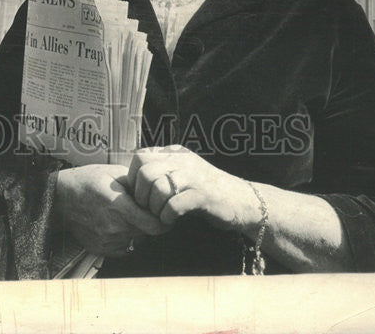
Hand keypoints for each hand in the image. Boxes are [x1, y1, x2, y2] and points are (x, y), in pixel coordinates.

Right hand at [54, 162, 171, 256]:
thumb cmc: (88, 180)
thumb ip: (137, 183)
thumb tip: (156, 190)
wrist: (61, 198)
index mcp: (119, 207)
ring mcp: (108, 241)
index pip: (154, 225)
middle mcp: (115, 228)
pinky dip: (126, 237)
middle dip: (149, 221)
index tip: (165, 213)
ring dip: (137, 229)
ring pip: (136, 239)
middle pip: (147, 232)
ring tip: (125, 213)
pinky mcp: (102, 250)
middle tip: (142, 207)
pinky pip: (124, 247)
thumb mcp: (114, 172)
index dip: (164, 220)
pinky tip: (117, 223)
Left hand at [127, 145, 256, 229]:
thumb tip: (132, 181)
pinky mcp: (203, 195)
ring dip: (155, 208)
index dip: (135, 178)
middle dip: (142, 196)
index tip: (142, 195)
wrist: (243, 201)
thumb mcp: (183, 173)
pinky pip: (174, 205)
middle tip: (150, 209)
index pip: (140, 156)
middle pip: (145, 172)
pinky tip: (172, 221)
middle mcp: (183, 160)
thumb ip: (162, 171)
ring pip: (157, 188)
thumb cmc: (207, 191)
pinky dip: (167, 216)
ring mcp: (194, 176)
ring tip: (161, 216)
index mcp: (175, 153)